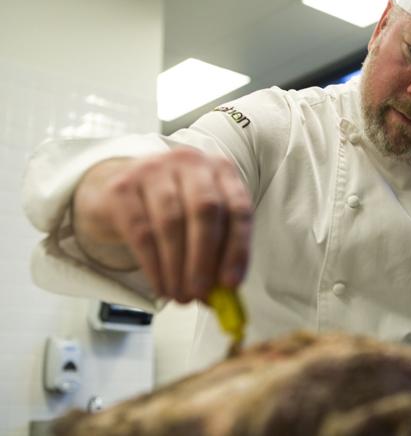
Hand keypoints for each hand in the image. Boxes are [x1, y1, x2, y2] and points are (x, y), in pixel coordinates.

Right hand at [72, 147, 252, 302]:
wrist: (123, 190)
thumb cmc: (175, 208)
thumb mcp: (203, 222)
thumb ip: (219, 253)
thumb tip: (224, 296)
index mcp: (221, 169)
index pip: (238, 208)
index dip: (238, 248)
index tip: (231, 284)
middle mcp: (191, 162)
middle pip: (205, 211)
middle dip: (204, 258)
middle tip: (200, 294)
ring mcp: (154, 169)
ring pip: (171, 222)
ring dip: (177, 267)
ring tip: (180, 295)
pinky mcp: (123, 186)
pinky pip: (141, 231)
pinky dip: (153, 265)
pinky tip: (161, 285)